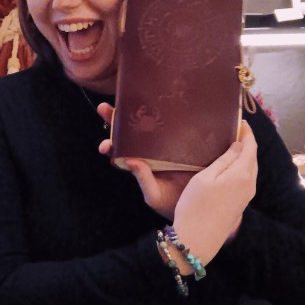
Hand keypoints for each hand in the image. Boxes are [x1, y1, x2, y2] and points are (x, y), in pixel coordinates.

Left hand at [97, 102, 193, 218]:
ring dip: (136, 111)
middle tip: (103, 108)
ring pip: (147, 124)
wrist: (200, 202)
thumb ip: (143, 180)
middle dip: (114, 119)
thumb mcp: (155, 196)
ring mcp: (165, 143)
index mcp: (139, 164)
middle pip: (128, 132)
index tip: (104, 146)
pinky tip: (158, 103)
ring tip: (126, 100)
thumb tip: (130, 160)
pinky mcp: (182, 139)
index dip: (110, 145)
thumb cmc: (173, 203)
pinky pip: (171, 125)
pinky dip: (164, 113)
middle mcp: (149, 151)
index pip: (120, 152)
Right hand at [171, 119, 257, 265]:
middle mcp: (249, 184)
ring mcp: (246, 196)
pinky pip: (246, 179)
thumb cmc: (196, 206)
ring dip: (244, 156)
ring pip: (250, 169)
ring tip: (231, 144)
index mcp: (242, 173)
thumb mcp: (205, 177)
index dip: (247, 132)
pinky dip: (241, 168)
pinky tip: (229, 166)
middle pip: (252, 158)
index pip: (250, 146)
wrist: (197, 240)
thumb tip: (239, 145)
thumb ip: (224, 159)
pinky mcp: (240, 204)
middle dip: (246, 142)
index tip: (239, 120)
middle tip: (233, 130)